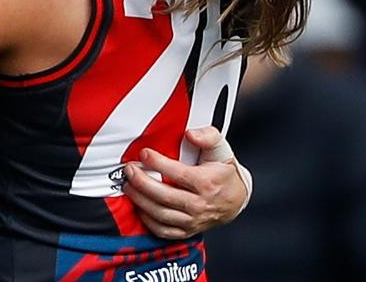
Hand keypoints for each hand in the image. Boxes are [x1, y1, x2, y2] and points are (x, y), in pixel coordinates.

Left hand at [123, 126, 250, 238]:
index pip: (177, 173)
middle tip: (130, 170)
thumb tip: (191, 134)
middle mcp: (200, 204)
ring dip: (140, 200)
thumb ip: (208, 136)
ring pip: (160, 214)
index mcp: (207, 183)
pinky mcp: (188, 230)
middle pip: (164, 195)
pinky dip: (148, 220)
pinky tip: (139, 207)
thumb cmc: (224, 172)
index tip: (144, 153)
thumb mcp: (221, 149)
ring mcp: (193, 220)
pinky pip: (163, 230)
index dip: (157, 162)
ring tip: (129, 186)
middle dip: (141, 182)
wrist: (236, 198)